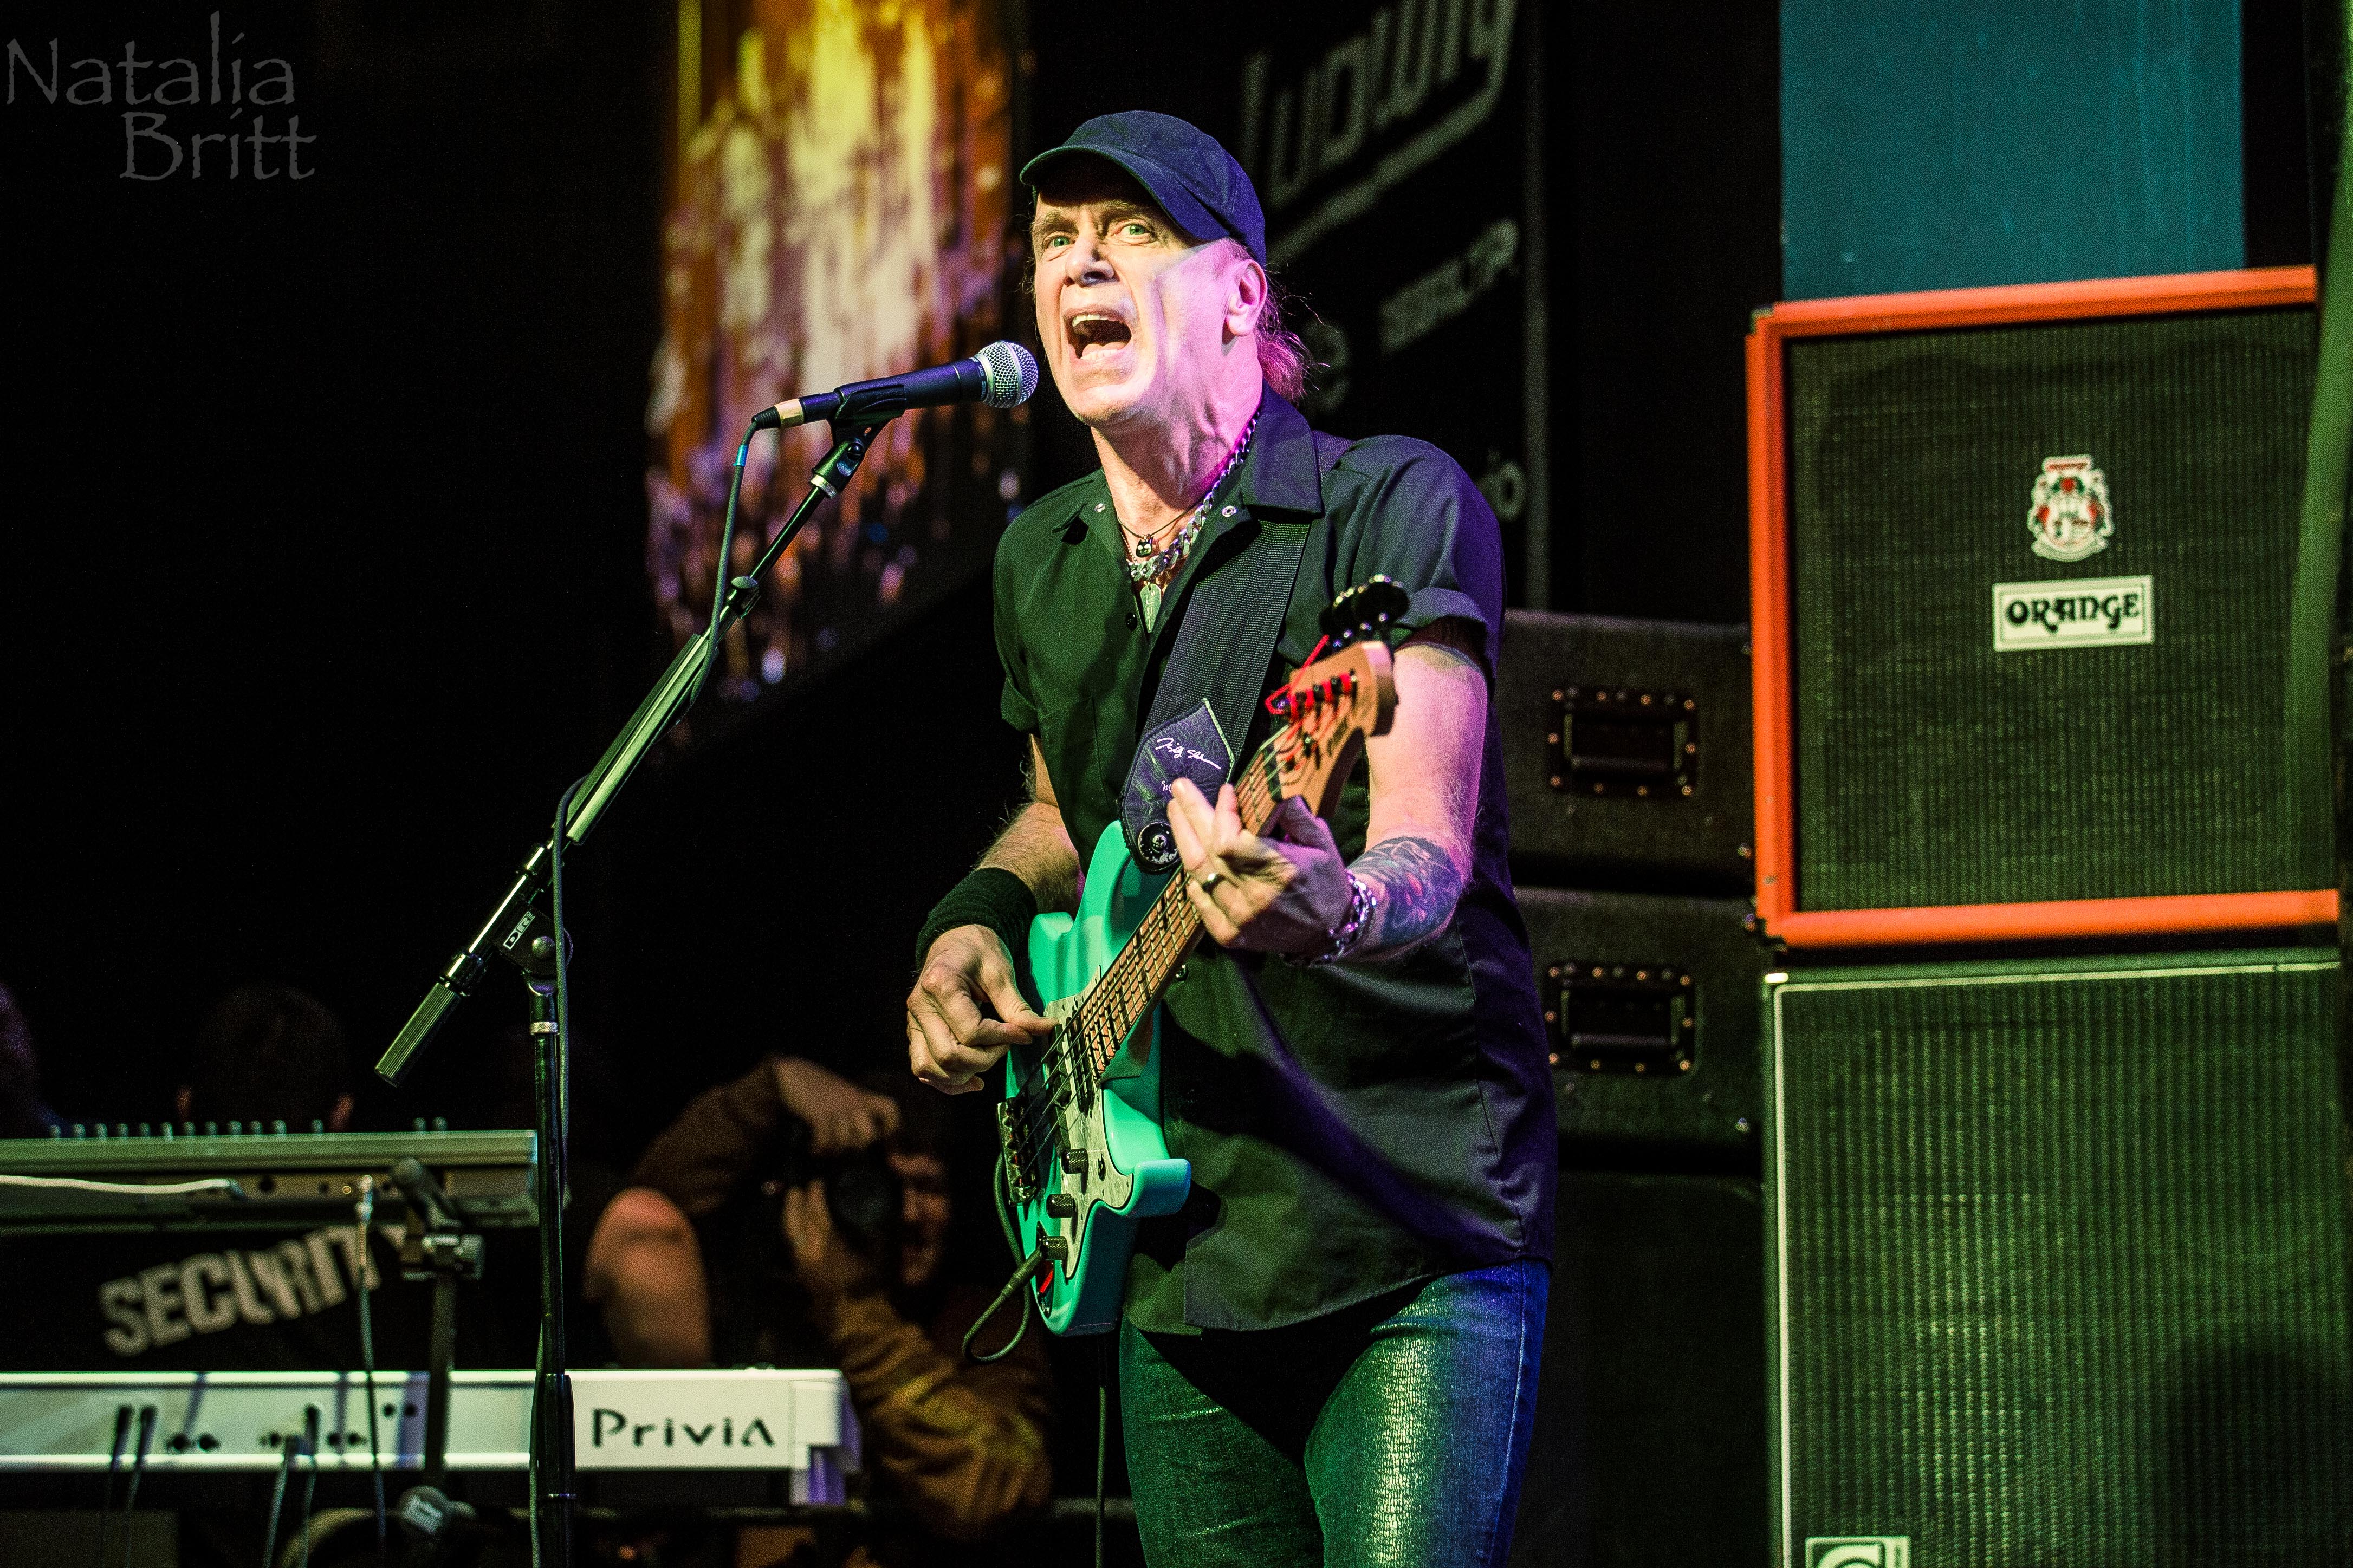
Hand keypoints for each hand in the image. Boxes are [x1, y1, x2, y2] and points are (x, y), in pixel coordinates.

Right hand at [771, 1058, 898, 1154]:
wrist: (790, 1074)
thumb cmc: (816, 1086)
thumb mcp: (842, 1094)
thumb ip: (853, 1110)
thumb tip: (860, 1139)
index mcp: (862, 1096)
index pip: (890, 1110)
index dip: (891, 1129)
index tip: (880, 1139)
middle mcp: (854, 1101)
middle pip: (869, 1136)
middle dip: (857, 1148)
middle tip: (843, 1149)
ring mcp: (837, 1107)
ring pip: (846, 1143)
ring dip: (834, 1151)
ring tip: (825, 1149)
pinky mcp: (819, 1113)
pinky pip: (826, 1141)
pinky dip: (819, 1149)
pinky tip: (813, 1148)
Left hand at [782, 1181, 875, 1302]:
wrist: (853, 1316)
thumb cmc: (867, 1284)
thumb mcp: (876, 1254)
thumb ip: (875, 1233)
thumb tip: (877, 1214)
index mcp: (827, 1243)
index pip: (816, 1211)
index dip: (815, 1194)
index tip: (818, 1182)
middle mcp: (808, 1250)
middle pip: (794, 1220)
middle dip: (794, 1202)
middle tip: (797, 1189)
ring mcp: (801, 1263)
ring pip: (789, 1233)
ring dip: (790, 1216)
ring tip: (793, 1204)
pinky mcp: (801, 1273)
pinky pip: (792, 1245)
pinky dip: (792, 1231)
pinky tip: (797, 1228)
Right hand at [905, 924, 1053, 1094]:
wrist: (955, 940)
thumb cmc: (977, 951)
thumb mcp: (1001, 972)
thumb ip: (1018, 1007)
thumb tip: (1044, 1029)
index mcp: (940, 984)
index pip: (971, 1031)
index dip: (1003, 1038)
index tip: (1023, 1034)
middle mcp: (920, 1006)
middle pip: (949, 1054)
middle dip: (984, 1060)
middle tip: (1004, 1047)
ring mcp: (914, 1021)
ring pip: (929, 1067)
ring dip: (962, 1075)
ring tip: (988, 1061)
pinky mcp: (915, 1033)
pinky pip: (923, 1068)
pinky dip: (946, 1081)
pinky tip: (971, 1079)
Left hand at [1166, 778, 1352, 954]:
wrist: (1329, 929)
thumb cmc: (1325, 879)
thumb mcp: (1321, 842)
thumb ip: (1295, 814)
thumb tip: (1271, 786)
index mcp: (1281, 871)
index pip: (1231, 841)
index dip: (1221, 814)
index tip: (1226, 791)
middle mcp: (1257, 897)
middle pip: (1209, 852)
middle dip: (1191, 815)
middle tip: (1180, 789)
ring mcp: (1241, 919)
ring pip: (1199, 874)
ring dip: (1183, 839)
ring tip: (1175, 811)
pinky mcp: (1230, 935)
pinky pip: (1200, 902)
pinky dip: (1192, 877)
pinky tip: (1188, 853)